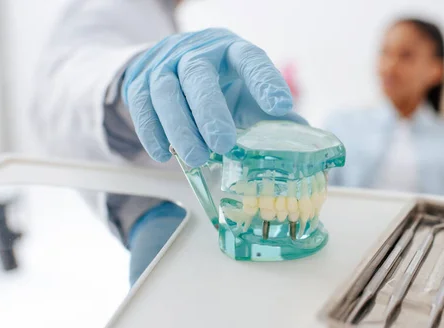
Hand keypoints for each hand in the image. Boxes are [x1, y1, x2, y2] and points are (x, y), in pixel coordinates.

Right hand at [122, 28, 305, 166]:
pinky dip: (151, 131)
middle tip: (223, 145)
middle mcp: (197, 51)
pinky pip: (140, 104)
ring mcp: (164, 63)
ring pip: (166, 91)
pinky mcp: (139, 80)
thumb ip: (268, 117)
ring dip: (180, 128)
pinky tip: (163, 154)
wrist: (169, 67)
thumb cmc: (218, 86)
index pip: (250, 59)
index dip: (265, 81)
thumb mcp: (245, 95)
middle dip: (210, 112)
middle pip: (199, 75)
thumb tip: (304, 142)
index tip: (281, 107)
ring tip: (196, 159)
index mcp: (232, 51)